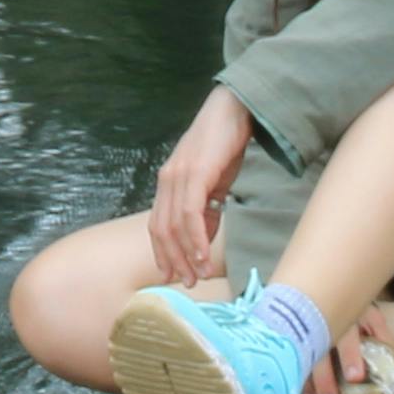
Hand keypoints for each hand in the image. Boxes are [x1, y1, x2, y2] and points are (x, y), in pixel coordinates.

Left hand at [148, 88, 254, 287]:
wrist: (235, 110)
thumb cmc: (224, 146)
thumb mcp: (213, 184)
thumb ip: (206, 210)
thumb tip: (203, 240)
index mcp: (168, 183)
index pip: (158, 226)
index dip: (163, 253)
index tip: (172, 276)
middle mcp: (167, 180)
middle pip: (162, 230)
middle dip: (173, 261)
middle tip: (186, 283)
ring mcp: (179, 176)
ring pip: (174, 226)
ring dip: (186, 255)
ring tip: (197, 276)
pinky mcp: (195, 173)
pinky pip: (191, 213)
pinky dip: (196, 238)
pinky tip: (203, 256)